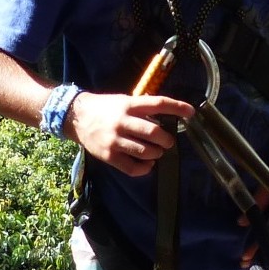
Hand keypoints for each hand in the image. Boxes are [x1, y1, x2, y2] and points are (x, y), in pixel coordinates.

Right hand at [67, 92, 194, 176]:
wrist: (77, 117)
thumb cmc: (105, 108)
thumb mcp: (123, 101)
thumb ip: (141, 108)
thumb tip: (166, 116)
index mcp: (129, 105)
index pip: (157, 104)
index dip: (176, 107)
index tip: (191, 112)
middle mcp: (123, 122)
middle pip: (153, 132)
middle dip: (166, 139)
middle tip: (168, 142)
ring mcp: (115, 140)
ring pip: (145, 151)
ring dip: (156, 153)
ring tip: (156, 152)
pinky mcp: (109, 156)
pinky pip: (132, 167)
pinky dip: (145, 168)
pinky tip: (148, 164)